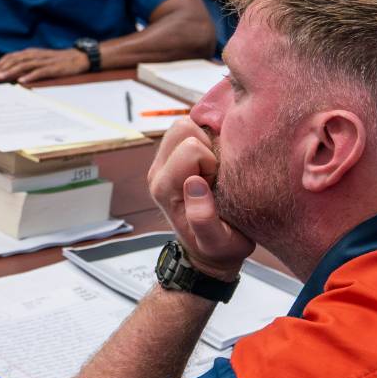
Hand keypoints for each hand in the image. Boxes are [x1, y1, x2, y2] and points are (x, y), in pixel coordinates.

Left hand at [0, 47, 87, 83]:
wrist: (78, 58)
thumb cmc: (57, 62)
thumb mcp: (40, 61)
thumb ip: (27, 65)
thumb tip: (12, 75)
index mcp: (30, 53)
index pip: (10, 57)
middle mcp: (35, 55)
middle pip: (14, 60)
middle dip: (1, 69)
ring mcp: (44, 61)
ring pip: (23, 65)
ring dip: (10, 72)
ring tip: (1, 78)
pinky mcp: (53, 68)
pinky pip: (39, 71)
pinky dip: (29, 76)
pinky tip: (21, 81)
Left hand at [147, 117, 254, 280]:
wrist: (207, 252)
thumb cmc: (217, 248)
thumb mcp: (218, 242)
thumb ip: (204, 219)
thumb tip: (194, 184)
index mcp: (165, 188)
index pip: (191, 148)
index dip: (212, 162)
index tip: (218, 184)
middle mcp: (158, 171)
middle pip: (182, 128)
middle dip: (208, 145)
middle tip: (217, 173)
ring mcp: (162, 162)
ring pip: (184, 125)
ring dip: (206, 141)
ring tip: (216, 169)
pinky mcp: (171, 157)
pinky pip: (188, 131)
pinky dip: (205, 140)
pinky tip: (213, 163)